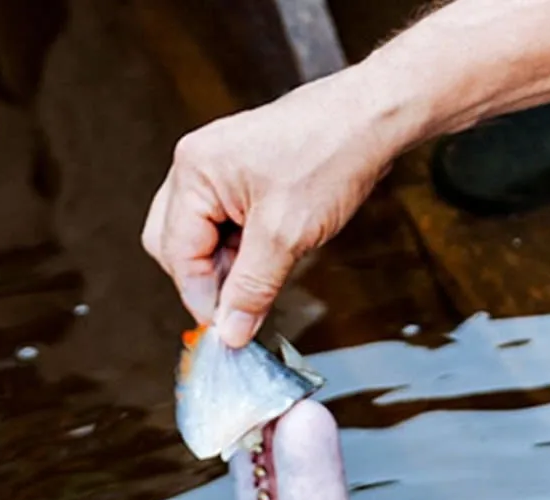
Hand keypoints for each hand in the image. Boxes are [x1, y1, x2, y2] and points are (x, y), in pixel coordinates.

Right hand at [142, 69, 405, 345]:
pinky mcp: (243, 175)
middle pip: (177, 244)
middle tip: (246, 305)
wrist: (372, 119)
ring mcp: (218, 168)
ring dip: (230, 265)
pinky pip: (227, 222)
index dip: (202, 297)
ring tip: (270, 271)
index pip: (176, 254)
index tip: (229, 331)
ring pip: (203, 236)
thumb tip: (230, 330)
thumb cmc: (332, 155)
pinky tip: (274, 254)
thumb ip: (252, 288)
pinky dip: (245, 247)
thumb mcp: (288, 234)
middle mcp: (197, 166)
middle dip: (209, 279)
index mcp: (194, 173)